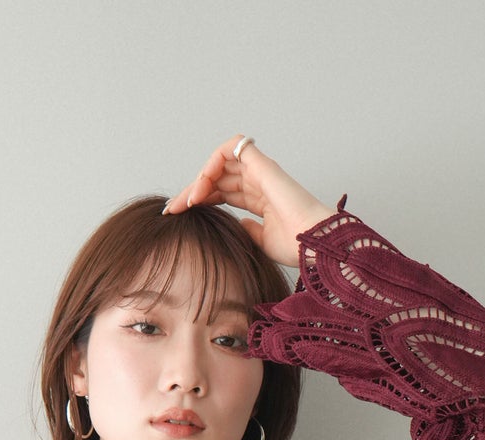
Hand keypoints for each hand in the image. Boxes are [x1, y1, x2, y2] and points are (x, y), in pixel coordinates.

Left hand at [162, 136, 336, 267]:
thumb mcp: (261, 241)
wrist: (311, 245)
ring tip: (186, 202)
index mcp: (260, 199)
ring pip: (220, 162)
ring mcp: (261, 171)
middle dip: (192, 191)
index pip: (222, 191)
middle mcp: (259, 181)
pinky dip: (212, 164)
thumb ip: (248, 230)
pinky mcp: (262, 165)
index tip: (179, 215)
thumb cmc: (295, 246)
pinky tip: (201, 187)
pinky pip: (231, 148)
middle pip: (217, 177)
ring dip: (199, 179)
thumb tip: (236, 225)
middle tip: (173, 209)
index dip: (200, 199)